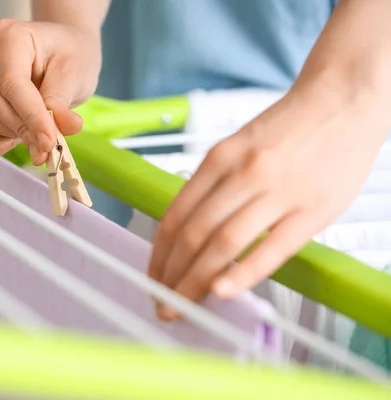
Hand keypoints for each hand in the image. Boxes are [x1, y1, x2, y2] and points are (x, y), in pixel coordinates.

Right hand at [0, 19, 101, 164]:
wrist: (62, 53)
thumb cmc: (67, 55)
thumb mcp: (74, 74)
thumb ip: (61, 105)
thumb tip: (58, 134)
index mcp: (7, 34)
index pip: (11, 83)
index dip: (31, 117)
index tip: (49, 141)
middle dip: (20, 127)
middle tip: (48, 143)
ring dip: (7, 133)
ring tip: (35, 129)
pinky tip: (16, 137)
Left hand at [148, 84, 388, 321]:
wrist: (343, 98)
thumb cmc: (288, 127)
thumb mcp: (237, 145)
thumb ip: (213, 184)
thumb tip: (187, 230)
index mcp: (219, 158)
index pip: (176, 216)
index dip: (159, 255)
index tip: (153, 279)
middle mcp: (243, 174)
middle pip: (194, 235)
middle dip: (171, 277)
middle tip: (162, 305)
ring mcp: (278, 191)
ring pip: (224, 243)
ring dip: (196, 281)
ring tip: (182, 307)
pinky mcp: (312, 209)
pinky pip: (272, 248)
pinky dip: (243, 273)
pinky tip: (222, 292)